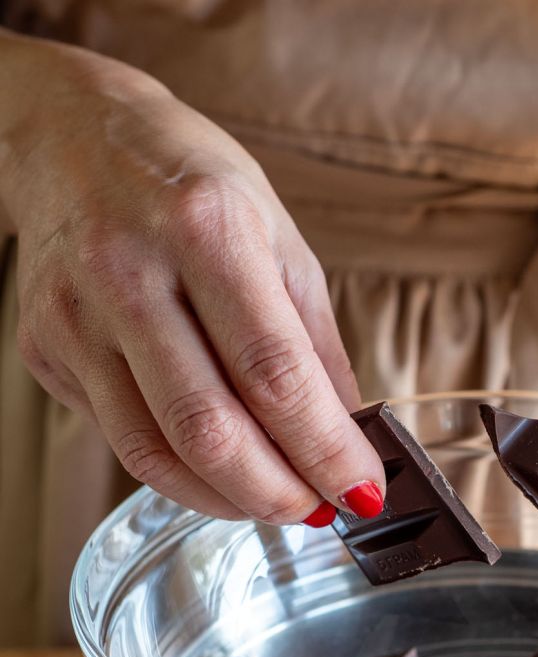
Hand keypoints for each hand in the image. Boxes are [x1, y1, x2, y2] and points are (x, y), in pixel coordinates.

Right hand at [3, 39, 384, 524]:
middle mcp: (127, 271)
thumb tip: (352, 439)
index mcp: (204, 229)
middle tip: (321, 510)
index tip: (363, 490)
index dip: (325, 450)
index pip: (275, 375)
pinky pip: (123, 441)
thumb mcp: (281, 242)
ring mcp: (75, 315)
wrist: (71, 136)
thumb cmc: (192, 184)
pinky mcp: (45, 349)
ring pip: (157, 453)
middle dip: (278, 493)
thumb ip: (318, 348)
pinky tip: (220, 474)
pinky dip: (183, 476)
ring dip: (230, 499)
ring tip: (277, 502)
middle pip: (209, 429)